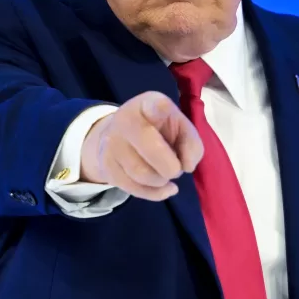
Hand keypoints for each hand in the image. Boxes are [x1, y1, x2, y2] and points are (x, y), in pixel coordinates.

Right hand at [80, 91, 203, 200]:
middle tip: (176, 169)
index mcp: (148, 105)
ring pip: (142, 173)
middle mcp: (125, 120)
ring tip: (165, 174)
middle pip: (151, 149)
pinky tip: (164, 188)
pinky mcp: (106, 166)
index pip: (154, 105)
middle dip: (171, 167)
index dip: (158, 109)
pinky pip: (134, 189)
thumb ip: (191, 143)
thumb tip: (187, 166)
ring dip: (162, 181)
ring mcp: (112, 143)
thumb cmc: (157, 130)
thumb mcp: (178, 127)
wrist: (117, 136)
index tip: (160, 109)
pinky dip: (155, 193)